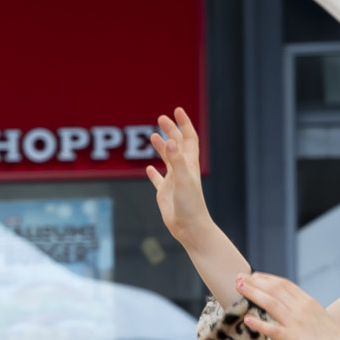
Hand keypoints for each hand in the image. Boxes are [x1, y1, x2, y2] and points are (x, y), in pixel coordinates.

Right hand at [144, 109, 213, 245]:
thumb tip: (168, 141)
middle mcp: (182, 170)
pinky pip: (159, 179)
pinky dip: (154, 172)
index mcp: (190, 164)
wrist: (190, 228)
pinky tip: (148, 168)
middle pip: (177, 145)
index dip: (184, 124)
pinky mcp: (165, 193)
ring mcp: (174, 181)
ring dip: (161, 147)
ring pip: (167, 159)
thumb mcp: (183, 180)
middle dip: (171, 131)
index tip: (177, 110)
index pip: (188, 139)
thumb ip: (176, 160)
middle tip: (161, 118)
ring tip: (153, 136)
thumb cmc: (190, 205)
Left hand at [238, 272, 339, 339]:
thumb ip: (306, 314)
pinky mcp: (293, 339)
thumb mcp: (319, 320)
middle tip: (238, 276)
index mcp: (308, 303)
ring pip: (270, 303)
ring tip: (238, 287)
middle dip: (255, 282)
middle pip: (275, 289)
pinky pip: (272, 329)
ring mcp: (296, 323)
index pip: (284, 285)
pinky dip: (258, 323)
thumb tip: (293, 314)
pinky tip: (246, 319)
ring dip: (252, 293)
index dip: (267, 279)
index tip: (254, 275)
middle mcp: (301, 309)